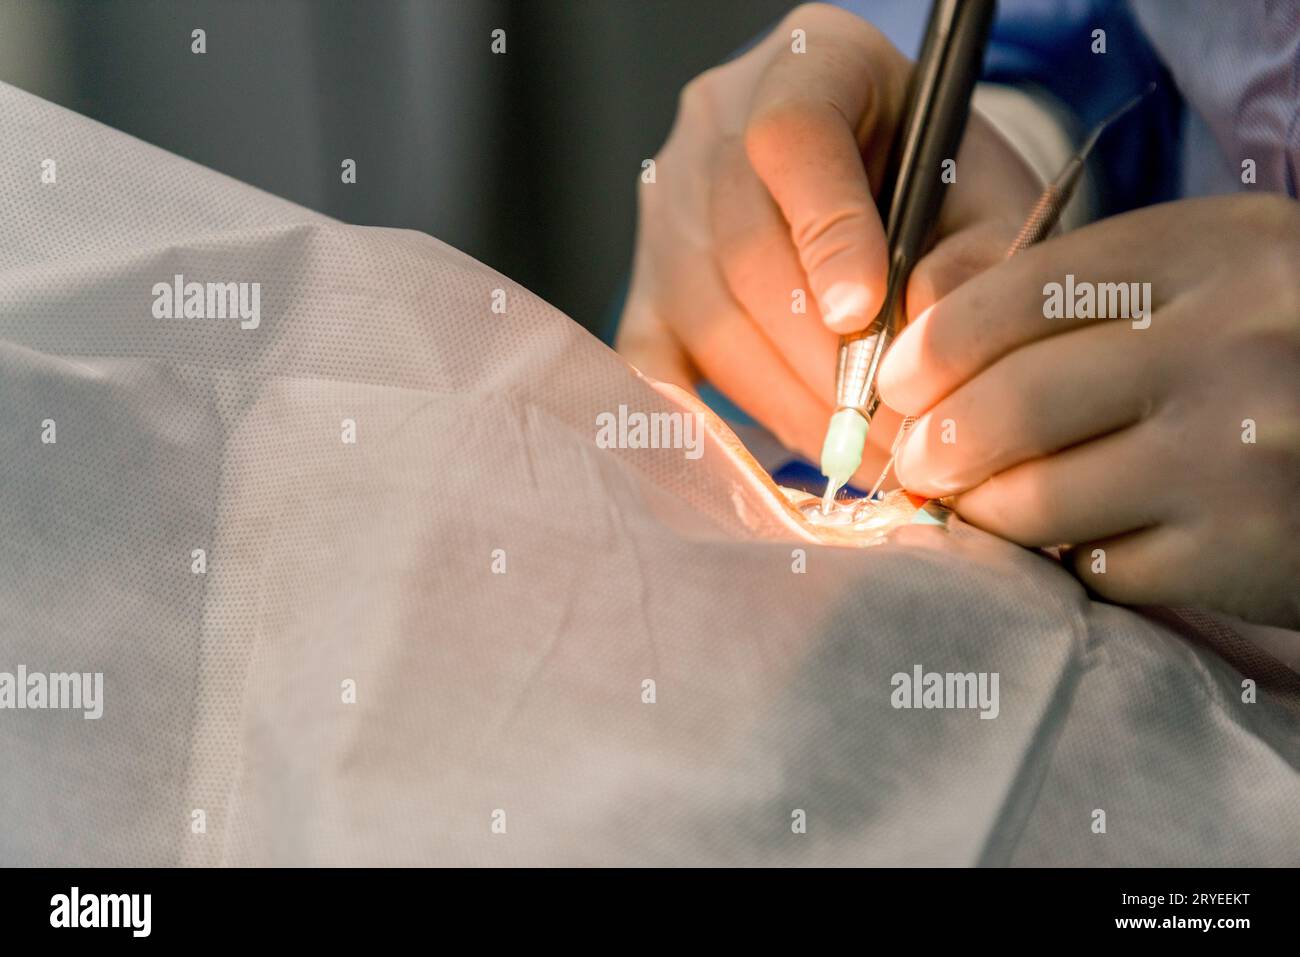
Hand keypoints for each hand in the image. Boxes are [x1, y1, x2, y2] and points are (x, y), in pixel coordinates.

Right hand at [617, 3, 1041, 484]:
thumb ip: (976, 251)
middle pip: (746, 254)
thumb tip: (923, 336)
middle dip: (825, 365)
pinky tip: (757, 474)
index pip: (793, 138)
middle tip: (896, 442)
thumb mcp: (980, 191)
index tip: (866, 316)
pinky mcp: (642, 285)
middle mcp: (713, 128)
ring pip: (708, 320)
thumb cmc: (933, 177)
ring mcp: (664, 209)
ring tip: (859, 459)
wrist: (871, 162)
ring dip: (787, 404)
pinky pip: (650, 364)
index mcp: (809, 65)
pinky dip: (697, 427)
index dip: (827, 232)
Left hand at [879, 194, 1299, 627]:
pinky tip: (1076, 541)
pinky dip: (1063, 561)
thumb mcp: (1207, 282)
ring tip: (973, 504)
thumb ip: (1081, 296)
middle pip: (1014, 401)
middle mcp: (1236, 343)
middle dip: (934, 442)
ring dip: (982, 511)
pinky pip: (1094, 568)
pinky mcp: (1242, 552)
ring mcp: (1242, 454)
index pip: (1022, 291)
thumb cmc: (1278, 354)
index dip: (933, 344)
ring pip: (1037, 497)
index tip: (897, 381)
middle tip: (913, 461)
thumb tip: (921, 342)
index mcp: (1217, 249)